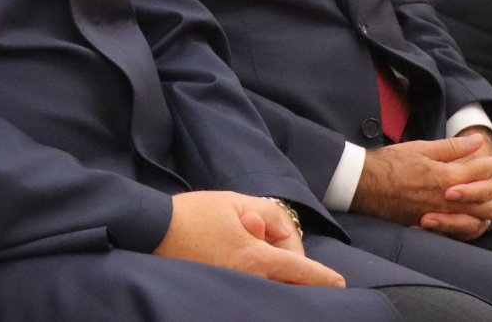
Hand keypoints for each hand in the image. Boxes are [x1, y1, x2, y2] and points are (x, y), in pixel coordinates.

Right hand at [155, 191, 344, 286]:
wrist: (153, 232)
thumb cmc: (191, 215)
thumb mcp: (233, 201)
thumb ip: (267, 213)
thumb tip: (277, 232)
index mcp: (255, 258)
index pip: (300, 269)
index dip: (323, 276)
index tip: (339, 282)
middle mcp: (249, 279)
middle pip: (287, 281)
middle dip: (294, 268)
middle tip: (279, 247)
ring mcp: (234, 287)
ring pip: (269, 285)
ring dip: (273, 271)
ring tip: (248, 242)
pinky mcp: (220, 290)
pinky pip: (250, 287)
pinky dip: (256, 276)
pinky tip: (240, 259)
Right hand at [352, 135, 491, 238]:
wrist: (364, 184)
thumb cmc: (390, 163)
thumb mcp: (420, 148)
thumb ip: (451, 147)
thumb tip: (476, 142)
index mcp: (446, 176)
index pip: (480, 170)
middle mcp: (447, 198)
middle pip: (485, 198)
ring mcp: (441, 214)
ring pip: (477, 217)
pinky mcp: (431, 224)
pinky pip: (461, 229)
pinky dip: (475, 224)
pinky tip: (477, 218)